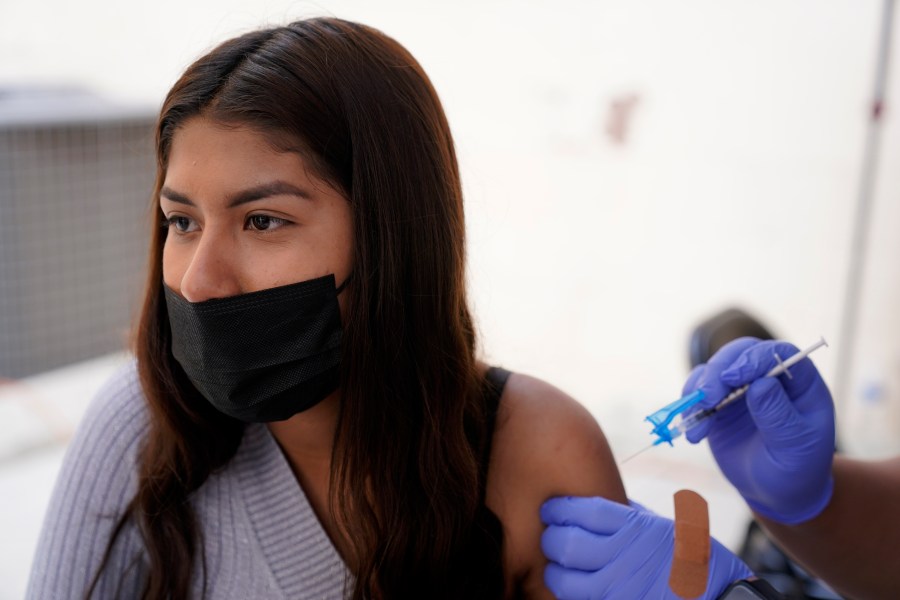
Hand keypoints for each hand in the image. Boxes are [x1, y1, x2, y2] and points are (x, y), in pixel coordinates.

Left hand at [540, 496, 751, 598]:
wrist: (721, 596)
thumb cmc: (692, 558)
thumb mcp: (662, 525)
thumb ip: (627, 515)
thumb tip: (592, 505)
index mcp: (634, 528)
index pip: (582, 511)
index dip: (558, 508)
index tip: (550, 508)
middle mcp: (623, 557)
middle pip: (566, 543)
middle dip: (551, 538)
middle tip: (551, 536)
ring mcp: (620, 589)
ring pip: (564, 580)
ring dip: (555, 572)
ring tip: (558, 567)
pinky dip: (572, 596)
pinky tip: (574, 588)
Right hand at [684, 338, 835, 523]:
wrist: (774, 492)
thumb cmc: (795, 469)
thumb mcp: (795, 447)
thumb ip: (779, 415)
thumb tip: (761, 384)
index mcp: (800, 384)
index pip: (778, 353)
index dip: (754, 358)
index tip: (732, 378)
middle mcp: (769, 378)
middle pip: (740, 353)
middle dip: (719, 370)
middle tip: (708, 397)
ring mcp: (742, 388)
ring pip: (715, 368)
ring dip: (701, 390)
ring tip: (700, 422)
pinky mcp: (719, 402)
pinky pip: (698, 390)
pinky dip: (690, 406)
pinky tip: (695, 433)